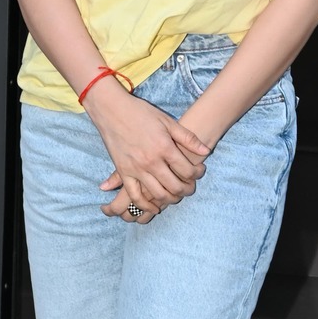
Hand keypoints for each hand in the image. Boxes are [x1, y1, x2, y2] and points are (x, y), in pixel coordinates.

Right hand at [84, 80, 209, 221]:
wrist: (112, 110)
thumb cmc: (141, 113)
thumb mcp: (167, 121)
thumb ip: (188, 138)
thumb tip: (206, 151)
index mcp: (164, 148)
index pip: (187, 171)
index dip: (198, 174)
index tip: (199, 171)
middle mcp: (151, 162)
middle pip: (176, 187)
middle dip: (187, 190)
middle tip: (190, 187)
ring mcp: (136, 169)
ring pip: (158, 195)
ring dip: (171, 199)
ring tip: (176, 195)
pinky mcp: (124, 173)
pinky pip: (135, 196)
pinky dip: (146, 206)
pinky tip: (155, 208)